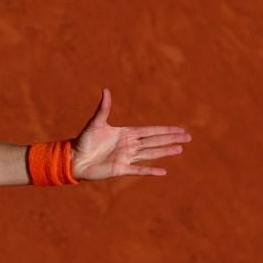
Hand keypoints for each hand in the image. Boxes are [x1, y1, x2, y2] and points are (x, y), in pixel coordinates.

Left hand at [70, 89, 190, 180]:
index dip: (165, 130)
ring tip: (180, 149)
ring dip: (165, 151)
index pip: (150, 131)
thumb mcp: (95, 123)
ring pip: (151, 154)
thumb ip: (103, 108)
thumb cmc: (83, 140)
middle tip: (188, 137)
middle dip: (171, 139)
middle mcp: (129, 145)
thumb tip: (105, 90)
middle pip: (155, 141)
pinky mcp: (121, 169)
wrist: (74, 159)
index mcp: (126, 133)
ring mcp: (127, 157)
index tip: (180, 129)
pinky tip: (163, 172)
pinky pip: (139, 170)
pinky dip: (151, 171)